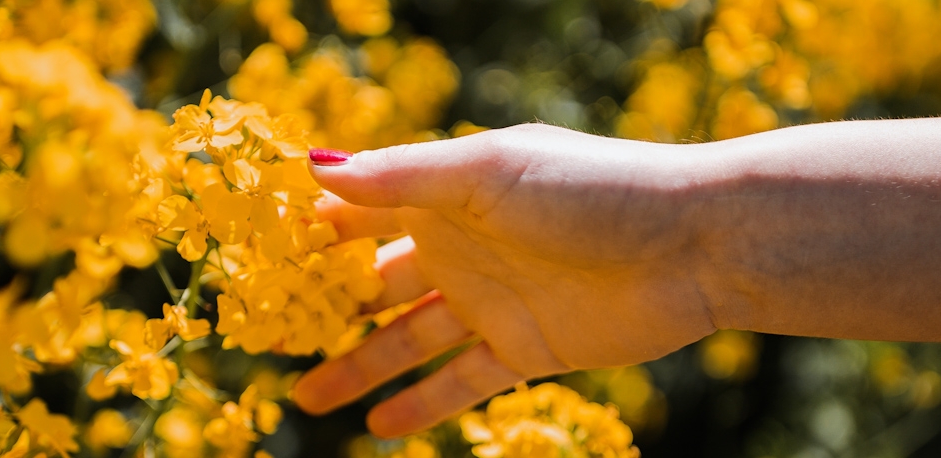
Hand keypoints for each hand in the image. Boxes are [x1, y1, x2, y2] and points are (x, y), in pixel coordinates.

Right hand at [293, 124, 723, 437]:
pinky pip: (460, 383)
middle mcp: (462, 246)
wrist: (689, 245)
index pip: (361, 215)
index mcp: (446, 193)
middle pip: (376, 284)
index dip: (307, 236)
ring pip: (408, 342)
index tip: (250, 263)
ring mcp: (491, 301)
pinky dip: (420, 405)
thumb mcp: (486, 172)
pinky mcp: (525, 348)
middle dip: (323, 311)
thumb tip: (311, 169)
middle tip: (265, 342)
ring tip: (305, 399)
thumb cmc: (591, 190)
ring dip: (358, 367)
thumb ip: (401, 178)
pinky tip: (377, 428)